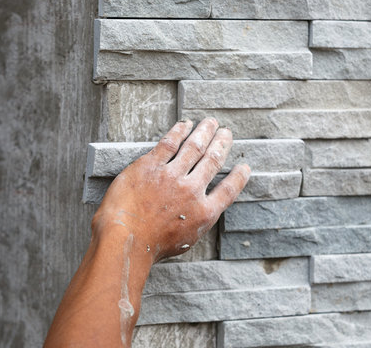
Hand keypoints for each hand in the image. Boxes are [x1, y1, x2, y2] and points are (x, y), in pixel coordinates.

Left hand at [91, 118, 249, 261]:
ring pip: (194, 147)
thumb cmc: (149, 247)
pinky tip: (185, 124)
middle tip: (227, 133)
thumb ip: (195, 222)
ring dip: (205, 132)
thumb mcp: (184, 241)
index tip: (244, 167)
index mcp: (203, 213)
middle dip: (222, 144)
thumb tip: (199, 211)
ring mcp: (171, 176)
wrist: (125, 239)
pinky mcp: (150, 165)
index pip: (228, 190)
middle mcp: (191, 191)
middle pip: (213, 161)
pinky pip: (169, 143)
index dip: (239, 177)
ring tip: (211, 123)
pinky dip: (179, 131)